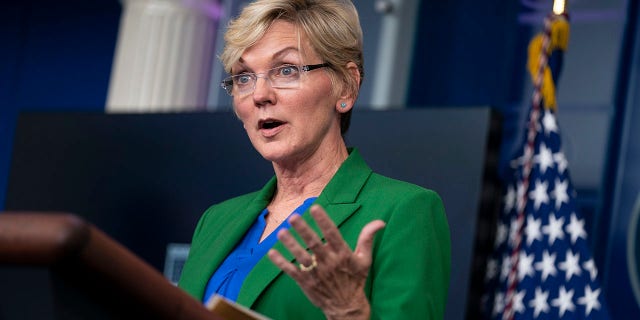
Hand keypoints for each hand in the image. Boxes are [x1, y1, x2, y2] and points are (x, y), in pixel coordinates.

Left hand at [267, 204, 384, 319]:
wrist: (346, 308)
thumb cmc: (355, 280)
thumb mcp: (365, 259)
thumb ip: (367, 238)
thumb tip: (380, 222)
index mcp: (343, 254)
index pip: (333, 234)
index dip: (324, 221)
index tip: (315, 208)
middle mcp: (328, 262)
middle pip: (314, 243)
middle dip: (303, 230)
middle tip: (293, 217)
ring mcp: (316, 273)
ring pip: (301, 256)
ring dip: (290, 244)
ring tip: (281, 232)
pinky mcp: (305, 282)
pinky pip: (291, 271)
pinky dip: (280, 262)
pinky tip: (271, 253)